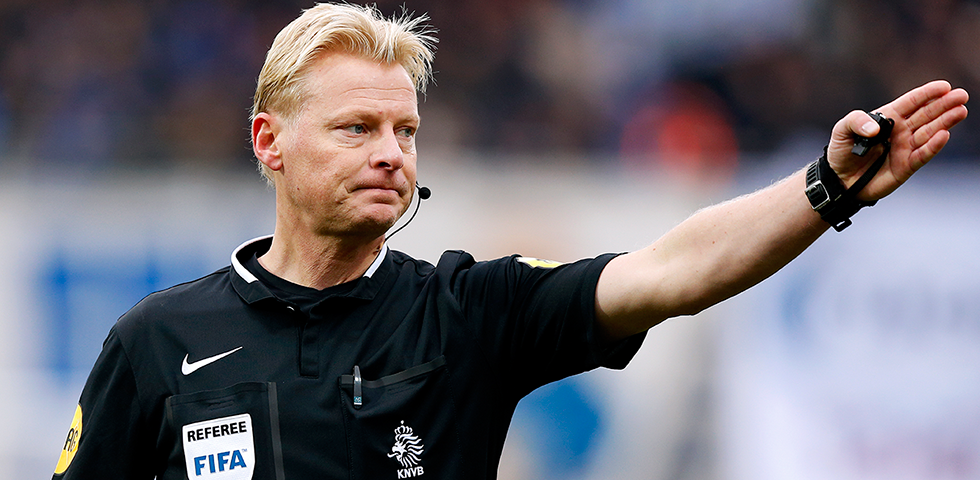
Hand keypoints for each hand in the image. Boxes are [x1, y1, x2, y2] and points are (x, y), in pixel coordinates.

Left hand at [826, 80, 968, 200]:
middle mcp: (902, 131)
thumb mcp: (842, 129)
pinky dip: (933, 146)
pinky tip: (944, 135)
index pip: (912, 102)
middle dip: (944, 104)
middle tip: (961, 95)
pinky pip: (922, 154)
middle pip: (927, 115)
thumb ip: (856, 121)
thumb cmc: (842, 150)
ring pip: (929, 132)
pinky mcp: (906, 166)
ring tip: (960, 111)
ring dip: (945, 122)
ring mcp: (906, 148)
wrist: (840, 179)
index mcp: (889, 117)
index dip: (928, 94)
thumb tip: (875, 129)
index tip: (944, 86)